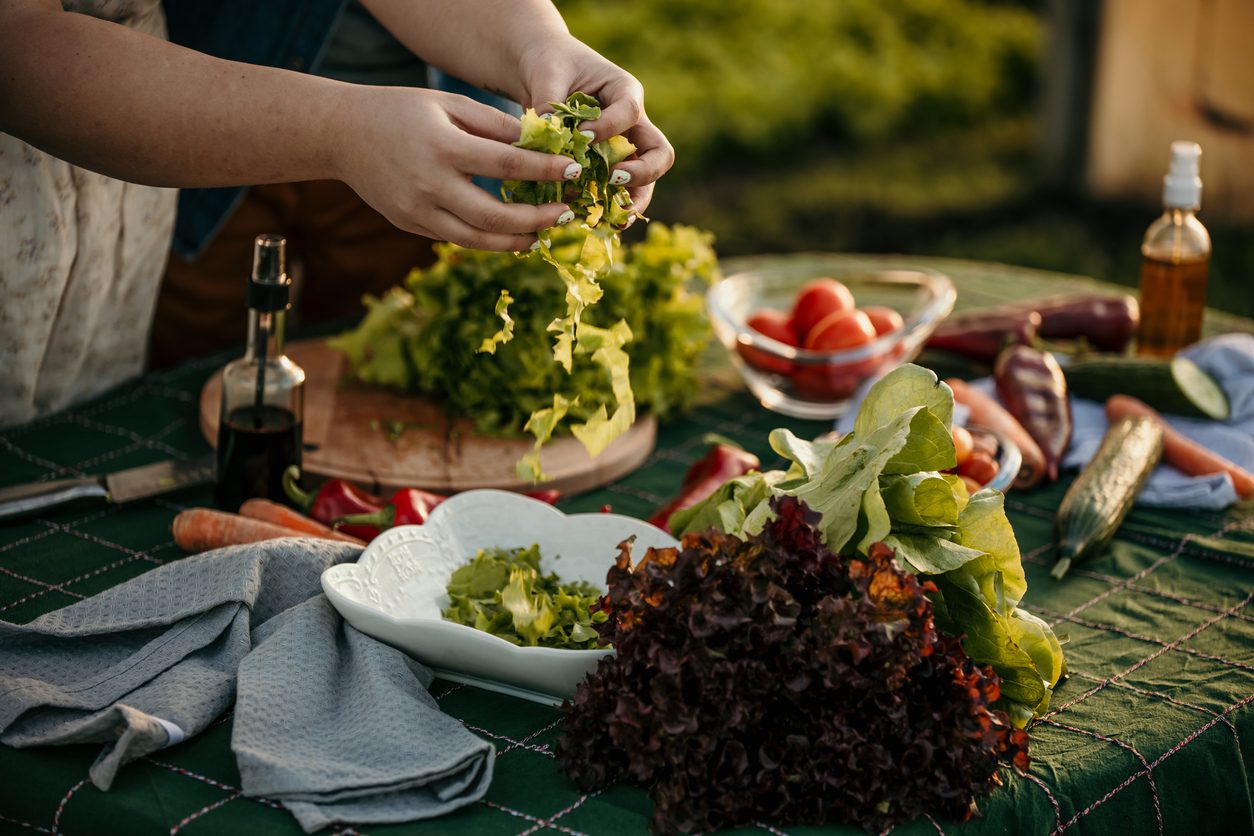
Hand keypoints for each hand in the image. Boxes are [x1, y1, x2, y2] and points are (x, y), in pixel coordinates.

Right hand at [335, 86, 579, 250]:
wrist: (342, 134)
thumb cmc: (402, 111)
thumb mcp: (449, 105)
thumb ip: (494, 126)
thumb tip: (541, 145)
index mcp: (443, 148)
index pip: (507, 165)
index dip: (546, 171)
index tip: (575, 171)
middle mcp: (430, 185)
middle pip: (495, 215)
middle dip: (536, 219)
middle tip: (565, 214)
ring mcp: (418, 211)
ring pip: (476, 239)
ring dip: (515, 240)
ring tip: (542, 234)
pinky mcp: (411, 225)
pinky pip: (457, 239)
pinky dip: (487, 239)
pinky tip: (510, 234)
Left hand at [516, 36, 674, 214]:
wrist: (544, 75)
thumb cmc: (550, 65)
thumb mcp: (547, 74)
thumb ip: (548, 101)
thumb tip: (545, 133)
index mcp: (624, 91)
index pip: (631, 112)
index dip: (610, 126)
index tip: (582, 136)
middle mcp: (633, 123)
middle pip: (659, 153)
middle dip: (642, 173)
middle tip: (614, 181)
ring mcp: (624, 148)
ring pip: (645, 181)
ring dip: (631, 202)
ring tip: (613, 220)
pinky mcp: (607, 166)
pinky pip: (617, 192)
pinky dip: (606, 207)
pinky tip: (590, 220)